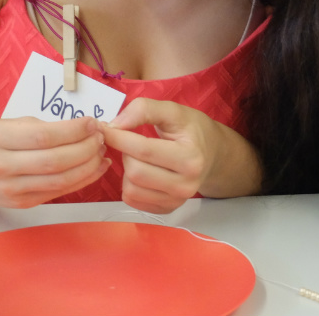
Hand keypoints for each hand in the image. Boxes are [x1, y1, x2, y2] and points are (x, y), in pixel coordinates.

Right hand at [0, 117, 108, 209]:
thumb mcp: (9, 124)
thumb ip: (44, 127)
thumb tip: (86, 128)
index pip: (44, 136)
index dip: (75, 130)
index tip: (93, 123)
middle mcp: (2, 166)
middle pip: (56, 161)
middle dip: (87, 148)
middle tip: (101, 136)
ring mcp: (12, 189)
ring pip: (61, 180)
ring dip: (90, 165)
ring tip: (101, 151)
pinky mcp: (23, 203)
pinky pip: (60, 192)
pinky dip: (85, 179)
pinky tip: (97, 167)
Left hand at [102, 98, 222, 213]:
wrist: (214, 154)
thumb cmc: (193, 130)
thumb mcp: (175, 111)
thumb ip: (145, 109)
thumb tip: (114, 125)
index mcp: (191, 158)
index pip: (144, 150)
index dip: (118, 137)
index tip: (104, 128)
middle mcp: (186, 184)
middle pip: (135, 172)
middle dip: (125, 153)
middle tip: (131, 141)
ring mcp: (177, 200)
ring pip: (130, 189)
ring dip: (126, 170)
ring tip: (138, 157)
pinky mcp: (167, 209)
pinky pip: (132, 201)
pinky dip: (129, 184)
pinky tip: (140, 171)